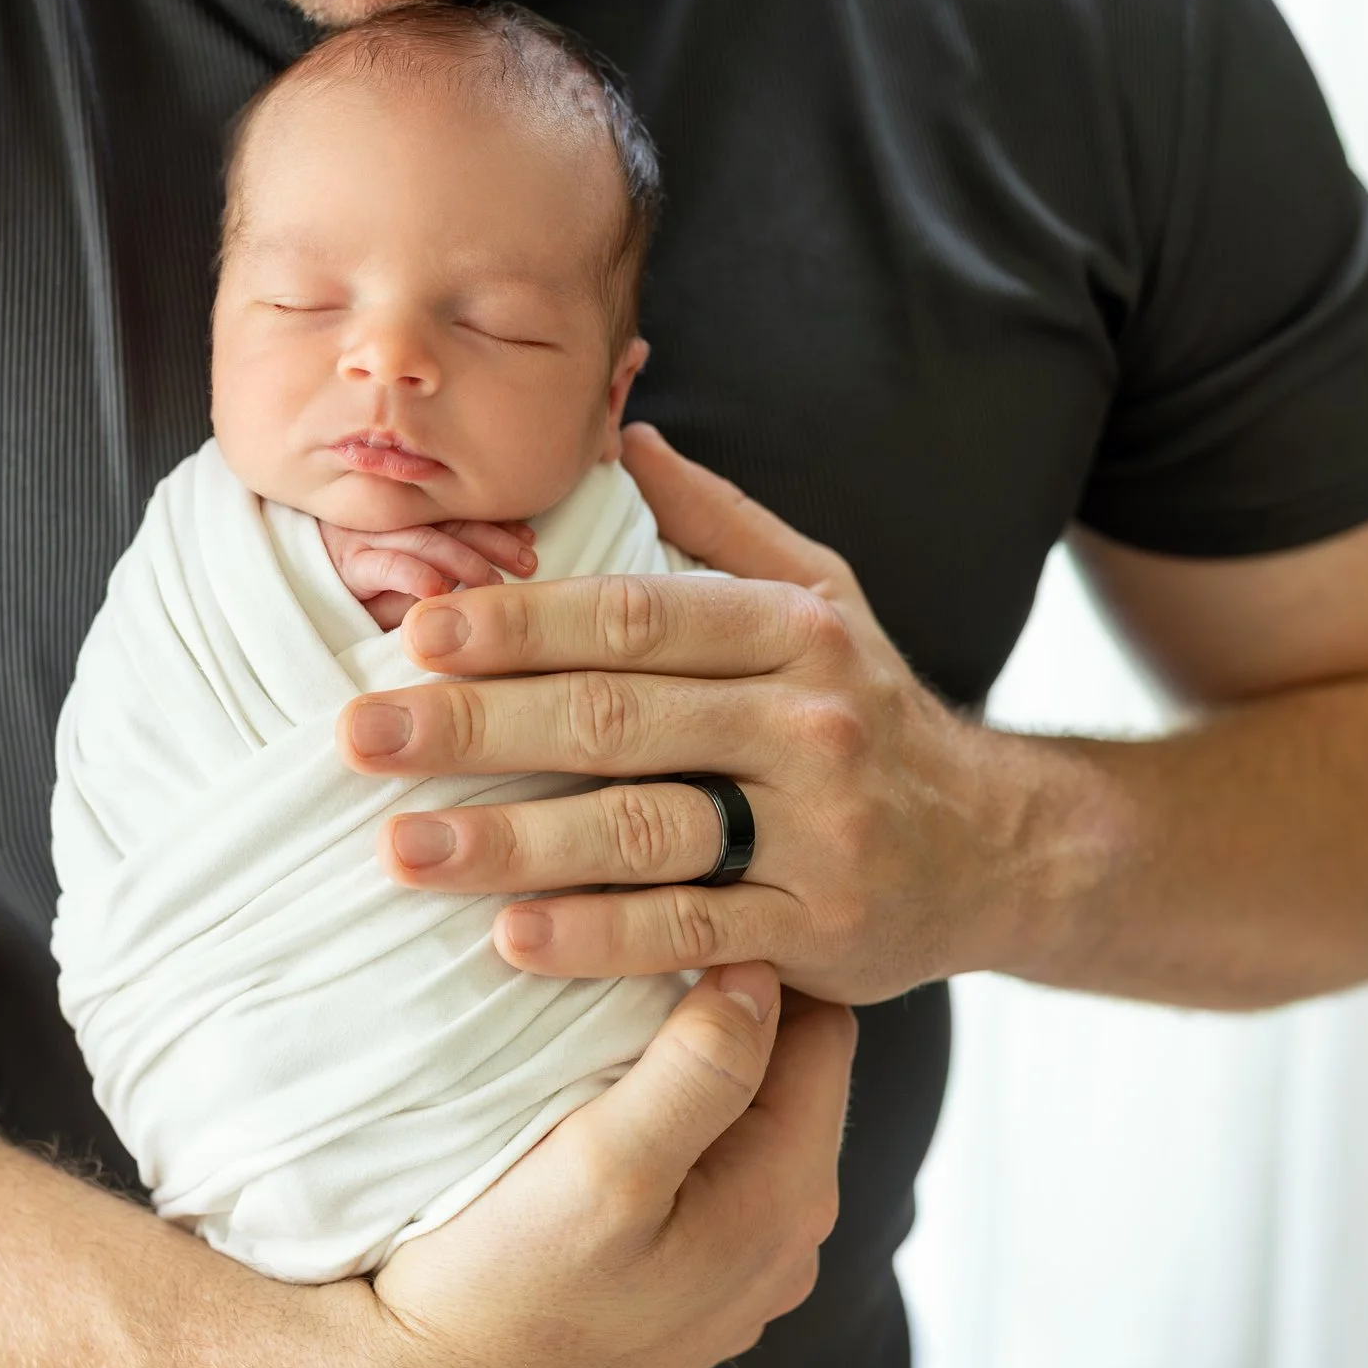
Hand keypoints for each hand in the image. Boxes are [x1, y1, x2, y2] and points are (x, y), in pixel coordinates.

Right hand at [296, 965, 856, 1367]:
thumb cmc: (508, 1293)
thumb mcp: (609, 1167)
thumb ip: (699, 1070)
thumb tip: (758, 972)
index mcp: (789, 1201)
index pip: (821, 1028)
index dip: (753, 961)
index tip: (672, 920)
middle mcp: (786, 1243)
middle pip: (786, 1074)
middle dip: (724, 1009)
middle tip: (633, 949)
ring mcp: (735, 1273)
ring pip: (740, 1122)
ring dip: (689, 1066)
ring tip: (609, 1016)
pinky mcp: (682, 1289)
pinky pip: (702, 1172)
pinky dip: (665, 1125)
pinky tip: (596, 1105)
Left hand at [335, 422, 1059, 1006]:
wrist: (1005, 848)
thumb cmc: (873, 711)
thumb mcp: (826, 593)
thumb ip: (719, 523)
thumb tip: (620, 430)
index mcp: (793, 628)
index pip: (635, 617)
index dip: (520, 622)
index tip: (415, 633)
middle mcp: (808, 719)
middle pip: (618, 717)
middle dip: (476, 725)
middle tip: (362, 737)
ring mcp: (818, 829)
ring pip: (644, 827)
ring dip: (513, 839)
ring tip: (403, 847)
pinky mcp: (818, 929)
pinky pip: (692, 930)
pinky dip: (598, 937)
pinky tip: (508, 937)